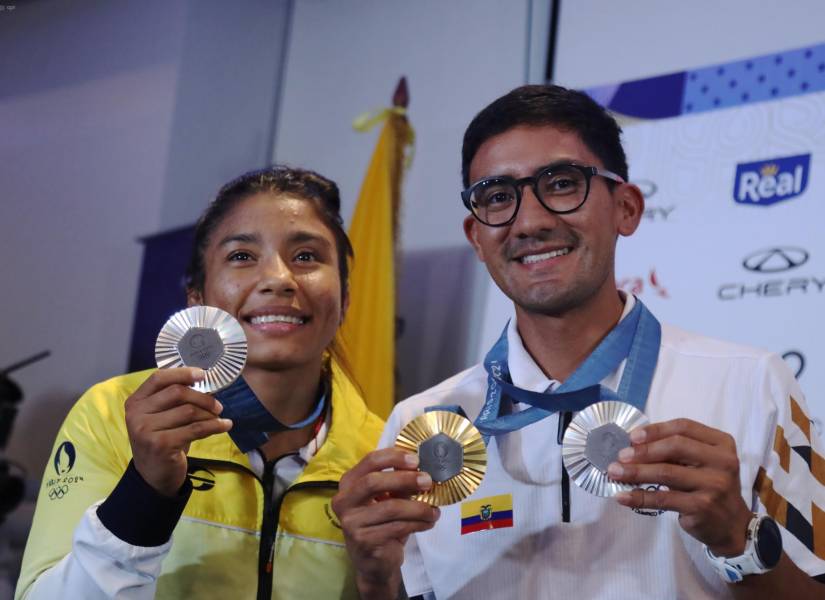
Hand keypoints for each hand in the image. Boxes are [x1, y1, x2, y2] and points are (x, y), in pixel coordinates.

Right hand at [124, 368, 231, 495]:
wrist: (154, 475)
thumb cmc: (162, 439)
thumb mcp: (162, 416)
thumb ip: (174, 398)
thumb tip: (205, 381)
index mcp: (136, 401)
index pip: (158, 378)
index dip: (182, 373)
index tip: (203, 374)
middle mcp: (136, 414)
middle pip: (177, 392)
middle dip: (203, 397)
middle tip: (217, 406)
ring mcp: (146, 430)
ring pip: (189, 411)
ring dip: (210, 414)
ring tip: (218, 418)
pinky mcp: (161, 445)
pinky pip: (196, 429)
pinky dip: (215, 426)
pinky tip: (225, 425)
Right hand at [332, 448, 439, 599]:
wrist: (374, 561)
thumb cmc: (381, 522)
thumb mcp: (388, 499)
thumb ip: (399, 483)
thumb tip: (424, 470)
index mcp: (349, 483)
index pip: (369, 461)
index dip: (393, 457)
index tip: (416, 459)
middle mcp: (344, 501)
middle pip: (373, 482)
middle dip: (405, 479)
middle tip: (428, 481)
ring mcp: (352, 522)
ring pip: (390, 508)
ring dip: (418, 508)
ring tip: (434, 510)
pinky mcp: (364, 541)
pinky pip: (397, 527)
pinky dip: (418, 523)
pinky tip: (428, 522)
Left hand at [608, 418, 751, 555]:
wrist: (732, 525)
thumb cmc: (710, 486)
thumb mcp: (702, 462)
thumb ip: (677, 450)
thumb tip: (634, 443)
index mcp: (722, 443)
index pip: (684, 427)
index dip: (655, 430)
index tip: (632, 436)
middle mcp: (723, 462)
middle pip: (675, 446)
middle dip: (643, 450)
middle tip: (621, 456)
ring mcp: (714, 485)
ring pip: (666, 472)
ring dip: (635, 472)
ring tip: (615, 472)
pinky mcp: (701, 507)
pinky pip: (663, 499)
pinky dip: (639, 497)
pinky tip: (622, 496)